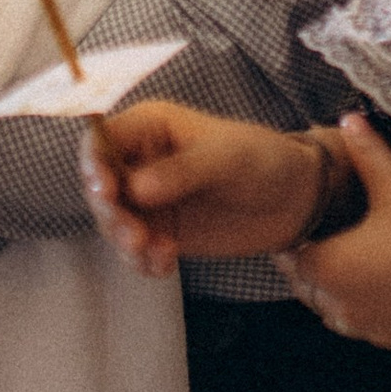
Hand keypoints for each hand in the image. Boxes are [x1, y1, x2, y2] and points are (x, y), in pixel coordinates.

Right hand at [82, 103, 323, 278]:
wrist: (296, 201)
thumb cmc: (264, 160)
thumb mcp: (228, 158)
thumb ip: (182, 171)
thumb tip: (137, 189)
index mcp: (151, 127)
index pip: (102, 139)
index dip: (93, 163)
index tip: (104, 191)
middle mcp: (141, 161)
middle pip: (100, 186)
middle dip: (111, 214)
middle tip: (135, 235)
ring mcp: (148, 199)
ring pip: (113, 223)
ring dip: (125, 243)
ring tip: (157, 252)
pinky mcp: (160, 231)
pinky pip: (135, 250)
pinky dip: (143, 261)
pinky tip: (167, 264)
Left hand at [280, 110, 390, 354]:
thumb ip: (368, 154)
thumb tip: (349, 120)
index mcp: (331, 268)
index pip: (290, 257)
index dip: (291, 238)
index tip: (295, 224)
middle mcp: (342, 305)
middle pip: (309, 287)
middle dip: (310, 264)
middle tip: (318, 239)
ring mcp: (370, 328)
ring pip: (335, 311)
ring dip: (335, 289)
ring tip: (347, 262)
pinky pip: (368, 324)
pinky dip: (366, 306)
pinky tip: (381, 286)